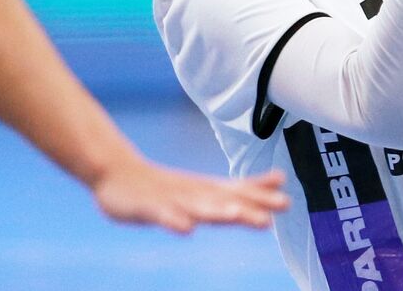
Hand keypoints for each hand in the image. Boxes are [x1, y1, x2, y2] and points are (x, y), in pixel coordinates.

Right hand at [92, 158, 287, 232]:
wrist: (117, 173)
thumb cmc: (166, 186)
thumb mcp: (207, 188)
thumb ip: (243, 188)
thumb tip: (280, 180)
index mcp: (208, 191)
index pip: (239, 193)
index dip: (261, 198)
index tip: (286, 203)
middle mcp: (194, 193)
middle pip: (224, 201)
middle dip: (249, 207)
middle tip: (273, 212)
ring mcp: (171, 200)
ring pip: (197, 206)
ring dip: (217, 210)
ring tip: (236, 215)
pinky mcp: (148, 208)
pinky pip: (162, 216)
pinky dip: (174, 221)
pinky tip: (186, 229)